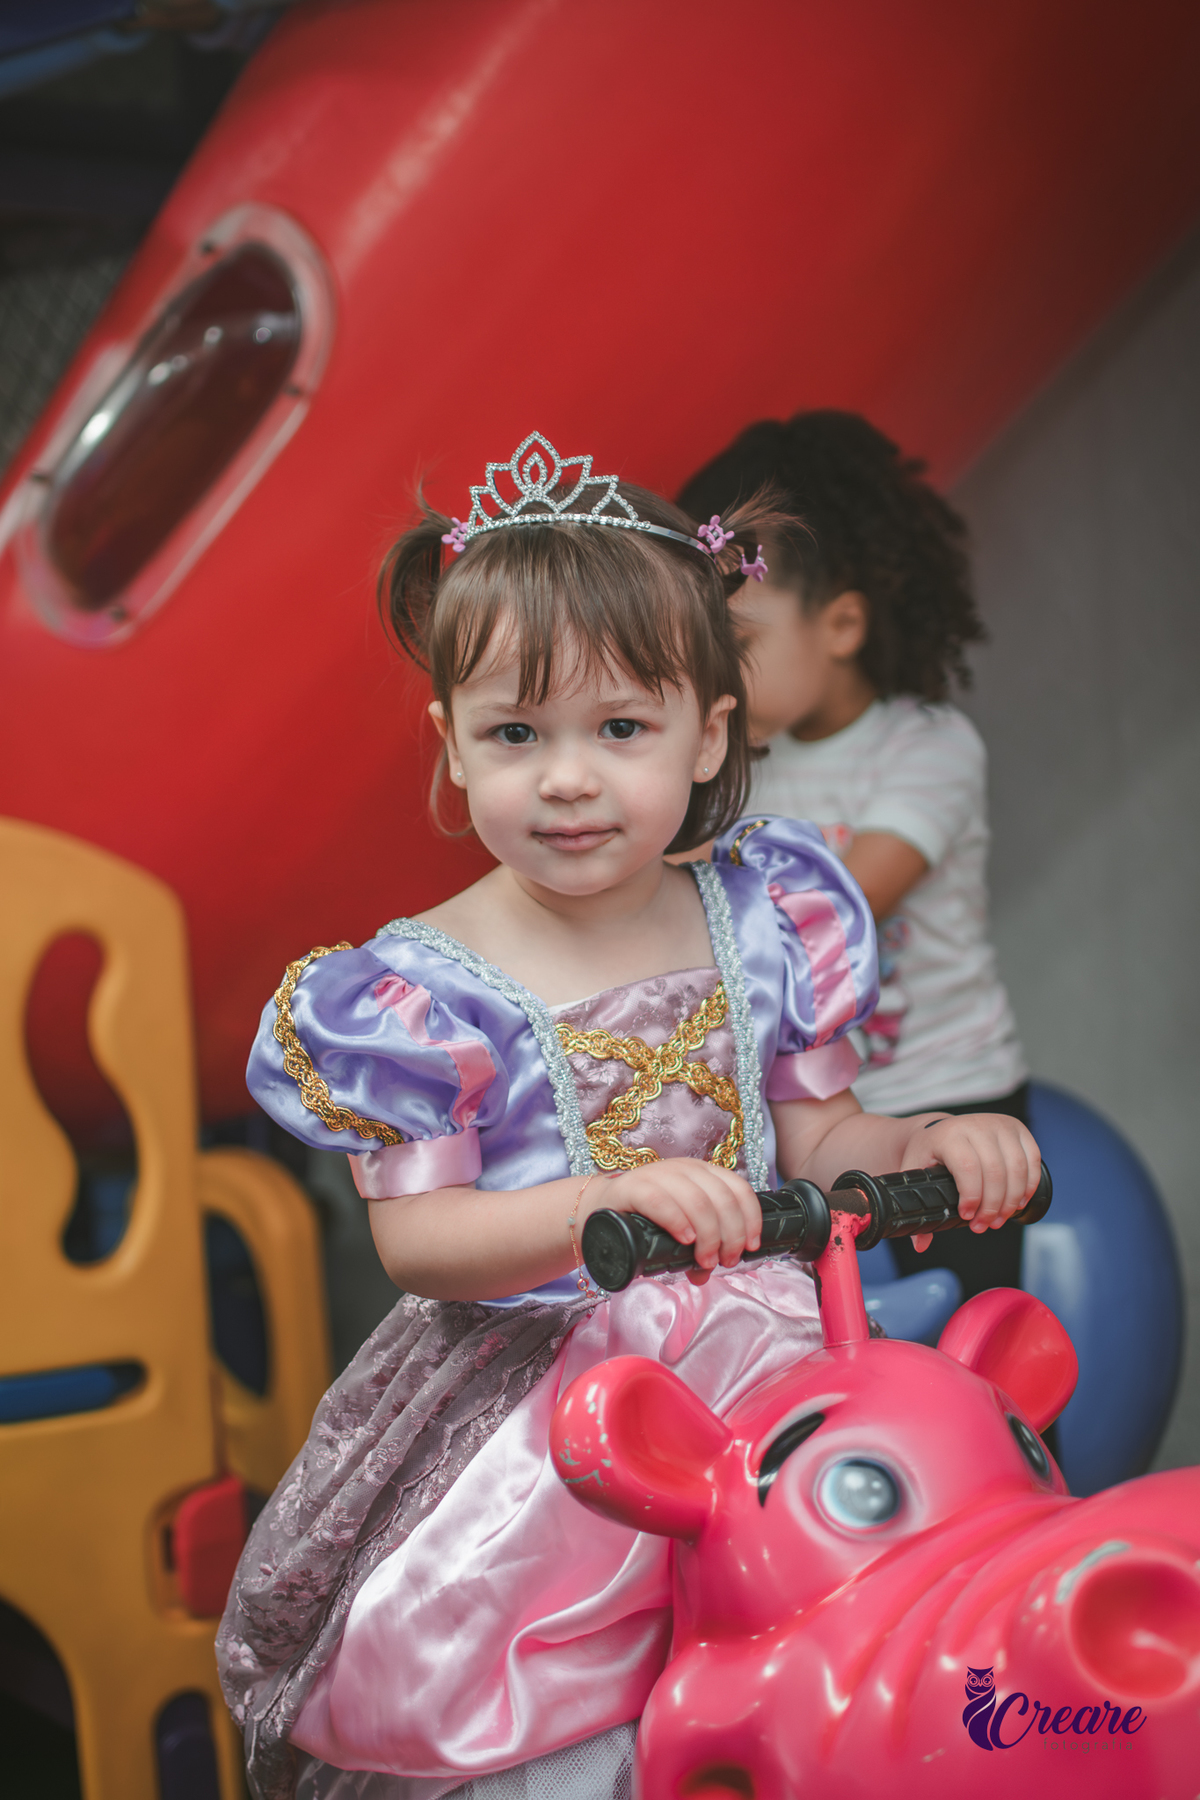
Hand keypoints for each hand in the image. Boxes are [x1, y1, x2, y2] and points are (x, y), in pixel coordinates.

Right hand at [587, 1158, 762, 1284]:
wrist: (597, 1211)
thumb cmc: (644, 1222)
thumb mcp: (679, 1231)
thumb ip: (697, 1249)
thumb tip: (706, 1272)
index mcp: (701, 1173)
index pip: (738, 1188)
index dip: (750, 1218)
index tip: (751, 1246)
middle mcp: (683, 1169)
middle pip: (722, 1199)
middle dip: (731, 1235)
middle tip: (725, 1261)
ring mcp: (657, 1175)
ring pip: (697, 1200)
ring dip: (709, 1235)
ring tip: (705, 1261)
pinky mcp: (631, 1187)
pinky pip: (660, 1200)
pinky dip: (678, 1221)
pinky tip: (685, 1239)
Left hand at [901, 1113, 1040, 1252]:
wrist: (943, 1127)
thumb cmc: (929, 1152)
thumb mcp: (916, 1172)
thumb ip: (916, 1206)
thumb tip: (921, 1245)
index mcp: (949, 1134)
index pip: (968, 1167)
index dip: (972, 1197)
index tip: (967, 1216)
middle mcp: (976, 1125)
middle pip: (995, 1172)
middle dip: (993, 1206)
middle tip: (985, 1225)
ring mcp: (1000, 1125)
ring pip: (1017, 1168)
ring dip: (1012, 1200)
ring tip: (1000, 1218)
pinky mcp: (1017, 1128)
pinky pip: (1032, 1160)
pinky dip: (1028, 1185)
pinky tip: (1019, 1202)